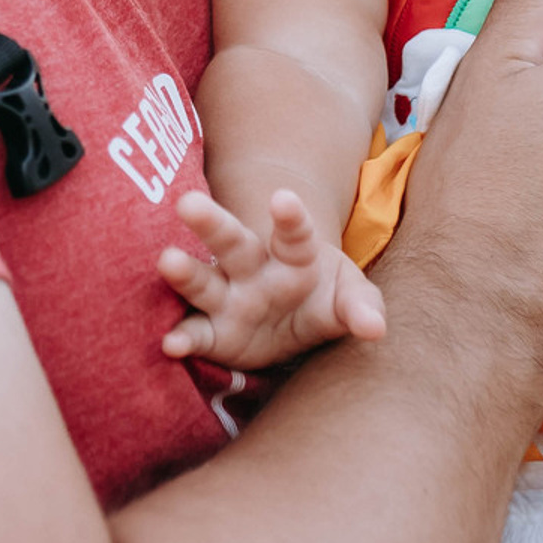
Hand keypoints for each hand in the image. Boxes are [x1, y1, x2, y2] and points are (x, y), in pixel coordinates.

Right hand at [159, 189, 383, 366]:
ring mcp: (228, 297)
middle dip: (211, 223)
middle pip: (231, 241)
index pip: (293, 232)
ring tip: (167, 261)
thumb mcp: (349, 297)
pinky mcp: (213, 333)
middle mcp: (252, 267)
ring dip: (186, 272)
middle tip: (189, 203)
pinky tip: (169, 343)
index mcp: (291, 252)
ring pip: (204, 281)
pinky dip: (182, 337)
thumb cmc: (324, 297)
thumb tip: (375, 328)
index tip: (283, 199)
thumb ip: (361, 307)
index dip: (289, 217)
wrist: (294, 320)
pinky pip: (196, 333)